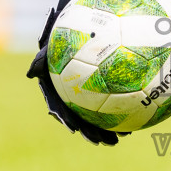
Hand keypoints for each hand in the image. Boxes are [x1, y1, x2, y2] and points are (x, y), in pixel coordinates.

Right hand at [26, 8, 124, 145]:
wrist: (76, 29)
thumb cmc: (61, 38)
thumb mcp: (50, 46)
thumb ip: (41, 59)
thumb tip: (30, 74)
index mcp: (59, 91)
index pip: (62, 109)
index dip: (68, 120)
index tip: (74, 128)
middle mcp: (74, 96)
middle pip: (83, 118)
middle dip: (93, 132)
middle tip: (104, 141)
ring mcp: (89, 93)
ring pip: (100, 113)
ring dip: (111, 126)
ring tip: (124, 135)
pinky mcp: (106, 87)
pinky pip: (116, 97)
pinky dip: (125, 106)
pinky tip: (140, 112)